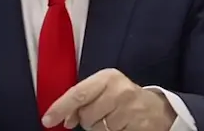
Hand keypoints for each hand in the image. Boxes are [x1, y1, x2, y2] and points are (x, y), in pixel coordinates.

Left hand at [41, 68, 175, 130]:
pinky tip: (120, 126)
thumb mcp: (104, 90)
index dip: (61, 107)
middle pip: (86, 115)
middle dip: (87, 120)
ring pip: (97, 128)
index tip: (48, 120)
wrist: (156, 109)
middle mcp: (119, 91)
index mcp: (108, 77)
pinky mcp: (136, 126)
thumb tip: (64, 119)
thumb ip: (83, 99)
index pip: (78, 94)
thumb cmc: (123, 97)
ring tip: (112, 119)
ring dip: (100, 128)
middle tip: (99, 114)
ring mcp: (129, 109)